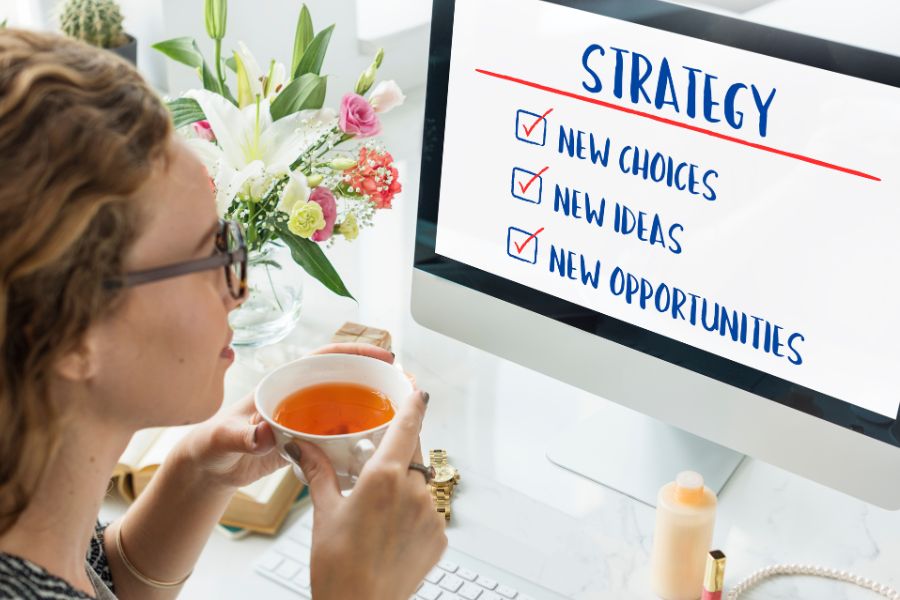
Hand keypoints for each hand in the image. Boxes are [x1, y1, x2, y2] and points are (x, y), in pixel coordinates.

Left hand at [176, 342, 396, 489]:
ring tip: (402, 414)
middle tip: (405, 386)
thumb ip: (242, 435)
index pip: (325, 358)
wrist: (209, 469)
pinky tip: (377, 445)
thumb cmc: (212, 445)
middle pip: (345, 380)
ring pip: (347, 408)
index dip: (356, 353)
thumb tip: (264, 432)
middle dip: (375, 379)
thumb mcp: (224, 438)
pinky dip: (360, 438)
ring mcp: (306, 420)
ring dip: (373, 409)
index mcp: (283, 383)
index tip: (384, 356)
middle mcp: (300, 397)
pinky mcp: (309, 442)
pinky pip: (341, 436)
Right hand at [287, 389, 445, 599]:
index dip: (414, 404)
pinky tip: (390, 532)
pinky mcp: (439, 536)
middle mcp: (414, 490)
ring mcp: (430, 514)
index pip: (408, 425)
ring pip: (421, 483)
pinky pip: (428, 511)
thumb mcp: (324, 512)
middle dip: (399, 452)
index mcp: (385, 477)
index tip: (418, 390)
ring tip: (378, 512)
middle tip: (376, 466)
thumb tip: (301, 446)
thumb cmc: (338, 567)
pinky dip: (413, 513)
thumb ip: (319, 472)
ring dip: (405, 487)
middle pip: (414, 452)